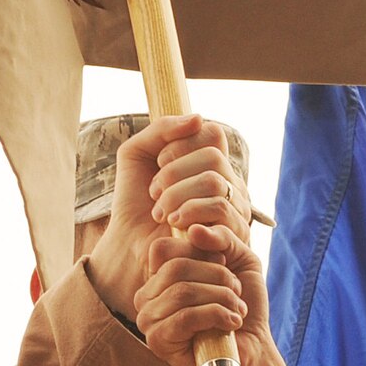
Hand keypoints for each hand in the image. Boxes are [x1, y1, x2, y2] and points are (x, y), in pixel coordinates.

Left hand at [84, 115, 247, 320]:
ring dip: (177, 196)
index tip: (159, 163)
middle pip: (213, 158)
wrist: (130, 246)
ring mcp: (235, 210)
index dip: (181, 144)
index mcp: (212, 163)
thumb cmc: (135, 201)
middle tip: (155, 193)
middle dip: (174, 173)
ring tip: (161, 213)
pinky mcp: (231, 238)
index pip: (212, 134)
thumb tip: (198, 119)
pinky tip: (176, 225)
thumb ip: (161, 129)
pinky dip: (192, 214)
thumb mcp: (137, 154)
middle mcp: (230, 183)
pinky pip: (220, 213)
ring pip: (214, 184)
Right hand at [133, 239, 247, 365]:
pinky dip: (217, 315)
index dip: (202, 251)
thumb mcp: (240, 261)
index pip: (164, 247)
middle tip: (237, 292)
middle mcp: (147, 295)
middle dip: (217, 276)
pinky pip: (185, 317)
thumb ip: (223, 237)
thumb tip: (194, 229)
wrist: (252, 349)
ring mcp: (149, 319)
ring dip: (221, 297)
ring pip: (182, 291)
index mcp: (159, 275)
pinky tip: (232, 323)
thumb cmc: (242, 306)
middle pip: (175, 267)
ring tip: (237, 309)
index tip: (226, 267)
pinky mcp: (158, 340)